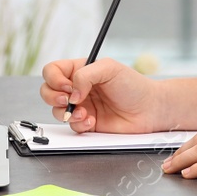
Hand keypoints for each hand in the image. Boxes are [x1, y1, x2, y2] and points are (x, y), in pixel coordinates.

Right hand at [40, 57, 162, 133]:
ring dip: (67, 113)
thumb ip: (85, 75)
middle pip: (47, 91)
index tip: (67, 86)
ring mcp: (81, 106)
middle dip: (52, 97)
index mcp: (80, 70)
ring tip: (85, 112)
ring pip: (56, 111)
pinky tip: (92, 121)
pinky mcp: (87, 123)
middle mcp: (77, 88)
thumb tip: (71, 92)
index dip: (54, 79)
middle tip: (67, 100)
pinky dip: (79, 124)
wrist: (149, 109)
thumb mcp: (109, 68)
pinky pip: (71, 126)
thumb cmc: (133, 85)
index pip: (53, 71)